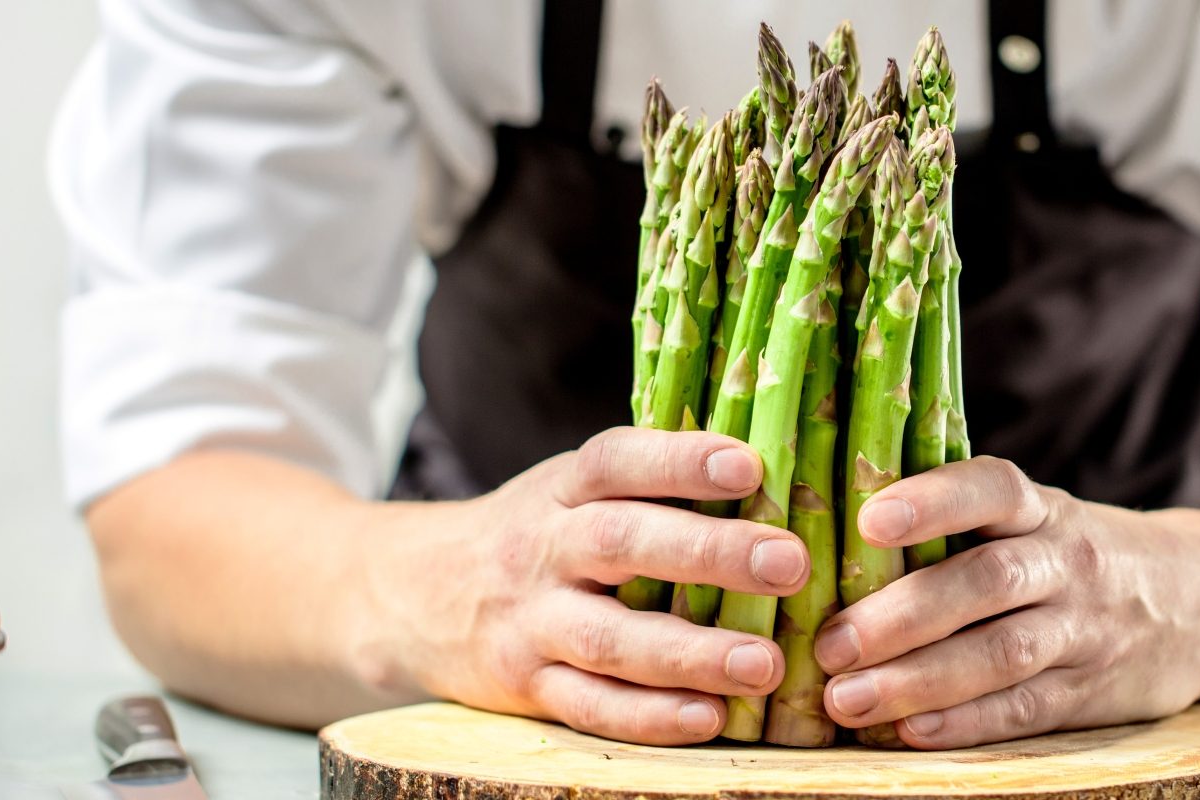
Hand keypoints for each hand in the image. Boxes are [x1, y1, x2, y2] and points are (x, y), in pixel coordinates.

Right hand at [359, 427, 810, 744]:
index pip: (616, 462)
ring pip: (610, 639)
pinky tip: (709, 718)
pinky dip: (649, 718)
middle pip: (621, 545)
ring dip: (691, 653)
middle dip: (708, 553)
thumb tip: (771, 465)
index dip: (679, 460)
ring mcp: (530, 622)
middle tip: (787, 563)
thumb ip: (646, 484)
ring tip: (764, 663)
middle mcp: (542, 550)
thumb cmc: (533, 536)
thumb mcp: (568, 491)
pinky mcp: (525, 687)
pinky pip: (590, 708)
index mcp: (561, 490)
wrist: (411, 596)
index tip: (748, 466)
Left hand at [810, 457, 1199, 748]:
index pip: (994, 489)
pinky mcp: (1093, 693)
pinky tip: (911, 733)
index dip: (933, 499)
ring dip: (919, 680)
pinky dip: (967, 724)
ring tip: (847, 700)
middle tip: (830, 643)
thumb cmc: (1084, 556)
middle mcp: (1069, 564)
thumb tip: (834, 525)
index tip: (869, 517)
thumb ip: (965, 523)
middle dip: (902, 614)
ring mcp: (1085, 631)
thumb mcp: (1043, 520)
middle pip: (986, 581)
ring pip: (1002, 654)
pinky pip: (1027, 709)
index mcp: (1045, 511)